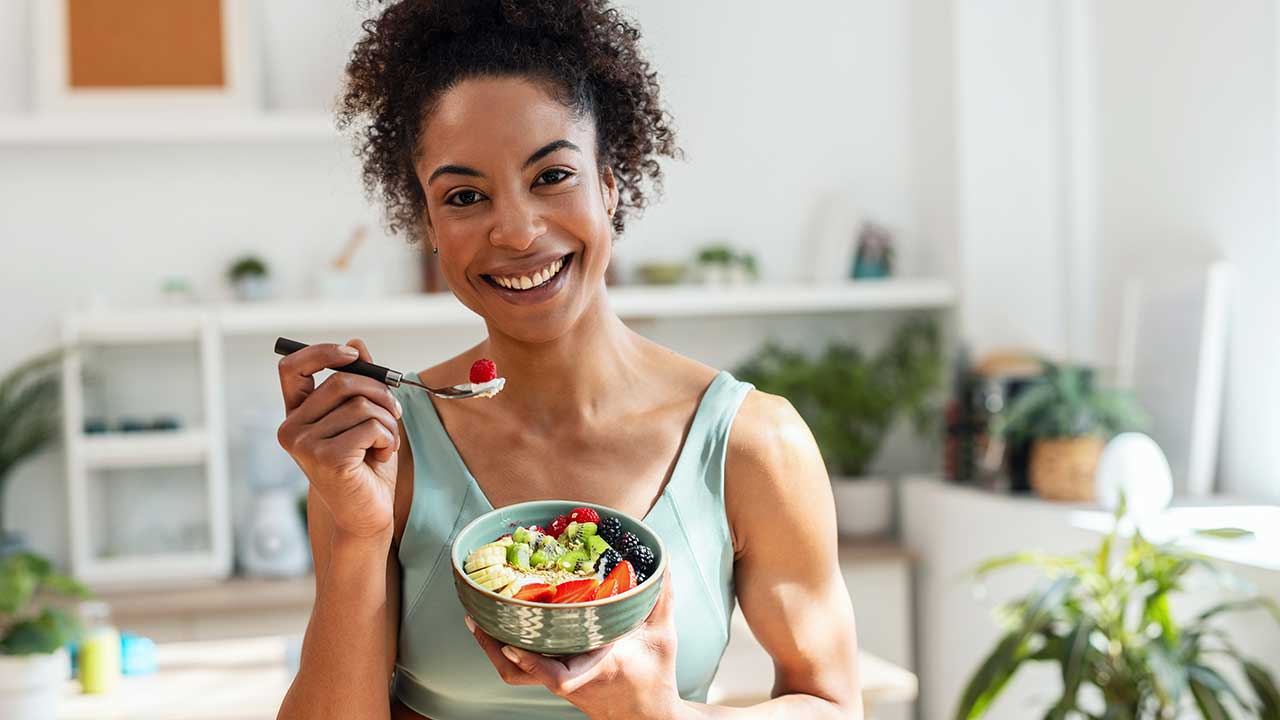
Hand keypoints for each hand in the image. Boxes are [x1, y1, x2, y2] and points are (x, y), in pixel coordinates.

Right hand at [276, 338, 401, 540]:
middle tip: (395, 411)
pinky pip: (370, 426)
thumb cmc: (366, 467)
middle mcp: (292, 429)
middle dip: (379, 392)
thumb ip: (359, 384)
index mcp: (297, 416)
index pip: (292, 368)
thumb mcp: (364, 419)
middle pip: (341, 382)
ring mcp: (305, 445)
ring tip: (387, 442)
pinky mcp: (327, 459)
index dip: (322, 352)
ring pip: (360, 405)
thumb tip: (357, 343)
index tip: (354, 356)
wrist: (368, 516)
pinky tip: (382, 456)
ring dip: (388, 421)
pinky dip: (388, 438)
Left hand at [466, 573, 685, 719]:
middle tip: (476, 616)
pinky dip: (511, 648)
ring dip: (495, 648)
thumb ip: (660, 597)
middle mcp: (573, 677)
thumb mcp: (662, 635)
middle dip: (493, 647)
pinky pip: (526, 668)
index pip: (557, 675)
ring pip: (518, 673)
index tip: (511, 642)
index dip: (530, 660)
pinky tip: (506, 626)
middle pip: (521, 674)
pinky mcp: (559, 682)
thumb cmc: (656, 677)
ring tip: (480, 619)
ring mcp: (562, 683)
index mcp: (596, 667)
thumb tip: (661, 560)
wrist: (648, 717)